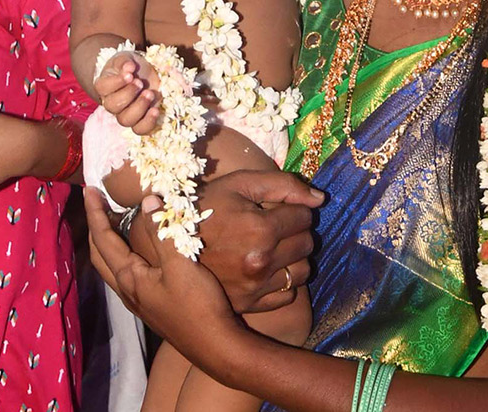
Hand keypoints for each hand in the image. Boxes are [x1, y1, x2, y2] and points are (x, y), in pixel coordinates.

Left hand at [85, 188, 244, 364]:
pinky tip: (141, 251)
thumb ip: (162, 232)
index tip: (89, 190)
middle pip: (100, 255)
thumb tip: (147, 201)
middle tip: (98, 204)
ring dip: (109, 243)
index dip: (95, 213)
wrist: (217, 347)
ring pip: (113, 267)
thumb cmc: (199, 306)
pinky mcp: (152, 307)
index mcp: (129, 278)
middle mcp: (128, 291)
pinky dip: (125, 256)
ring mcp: (139, 302)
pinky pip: (128, 275)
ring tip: (117, 222)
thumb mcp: (181, 264)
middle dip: (96, 227)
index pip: (103, 239)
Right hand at [94, 51, 160, 133]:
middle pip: (113, 106)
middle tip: (140, 82)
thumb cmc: (131, 66)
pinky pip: (140, 129)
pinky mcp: (140, 120)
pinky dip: (148, 122)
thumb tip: (129, 67)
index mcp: (104, 86)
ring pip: (125, 120)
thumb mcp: (126, 59)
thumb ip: (125, 61)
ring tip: (150, 93)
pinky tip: (156, 110)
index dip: (117, 82)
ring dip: (139, 107)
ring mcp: (125, 114)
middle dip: (129, 94)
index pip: (103, 88)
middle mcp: (111, 103)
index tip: (130, 74)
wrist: (142, 75)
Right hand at [193, 170, 321, 312]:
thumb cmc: (204, 207)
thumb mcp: (238, 183)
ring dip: (294, 257)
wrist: (168, 242)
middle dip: (296, 231)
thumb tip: (320, 199)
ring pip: (303, 271)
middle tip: (275, 226)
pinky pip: (288, 295)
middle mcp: (261, 260)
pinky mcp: (250, 303)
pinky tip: (266, 268)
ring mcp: (256, 286)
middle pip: (307, 243)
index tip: (278, 209)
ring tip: (273, 247)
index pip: (305, 217)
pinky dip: (283, 281)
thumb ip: (282, 185)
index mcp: (260, 228)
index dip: (294, 209)